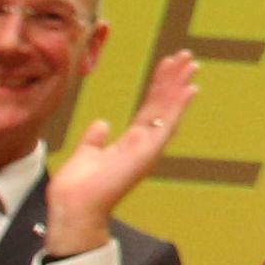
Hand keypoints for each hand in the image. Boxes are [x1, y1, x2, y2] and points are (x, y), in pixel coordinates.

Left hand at [42, 50, 197, 257]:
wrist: (73, 208)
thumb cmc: (77, 189)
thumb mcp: (86, 154)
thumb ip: (95, 139)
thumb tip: (102, 123)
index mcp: (131, 143)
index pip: (150, 109)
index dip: (159, 86)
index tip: (168, 64)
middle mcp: (144, 144)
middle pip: (163, 105)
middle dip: (175, 79)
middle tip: (188, 56)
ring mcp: (148, 148)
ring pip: (169, 110)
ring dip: (180, 85)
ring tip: (191, 63)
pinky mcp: (148, 153)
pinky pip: (167, 125)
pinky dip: (179, 106)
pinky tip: (190, 89)